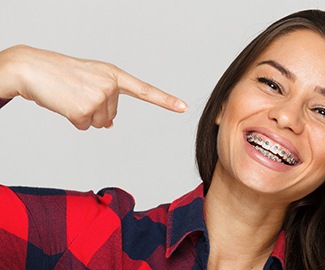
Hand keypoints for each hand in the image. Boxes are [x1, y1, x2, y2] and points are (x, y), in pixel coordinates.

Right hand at [0, 45, 186, 129]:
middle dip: (94, 110)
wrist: (33, 68)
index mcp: (114, 75)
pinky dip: (73, 120)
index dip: (165, 100)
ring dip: (83, 115)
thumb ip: (107, 97)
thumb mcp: (91, 79)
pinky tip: (65, 104)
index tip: (183, 107)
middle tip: (77, 93)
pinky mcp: (84, 109)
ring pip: (99, 123)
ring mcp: (99, 97)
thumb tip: (109, 125)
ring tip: (70, 97)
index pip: (144, 90)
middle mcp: (110, 85)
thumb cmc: (62, 74)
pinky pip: (85, 126)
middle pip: (112, 116)